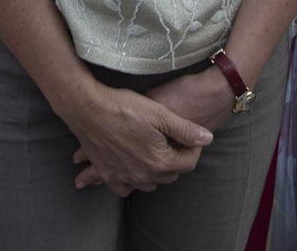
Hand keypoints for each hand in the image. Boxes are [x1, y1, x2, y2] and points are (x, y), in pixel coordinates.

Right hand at [61, 84, 213, 196]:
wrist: (88, 109)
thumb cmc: (124, 108)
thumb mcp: (160, 113)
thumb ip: (186, 129)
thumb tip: (208, 138)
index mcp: (160, 161)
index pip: (188, 163)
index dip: (194, 148)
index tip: (191, 136)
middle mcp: (144, 176)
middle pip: (170, 174)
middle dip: (175, 159)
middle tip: (172, 140)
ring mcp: (125, 178)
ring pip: (150, 183)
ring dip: (156, 171)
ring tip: (155, 154)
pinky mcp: (108, 175)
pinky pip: (125, 188)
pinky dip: (131, 182)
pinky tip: (132, 171)